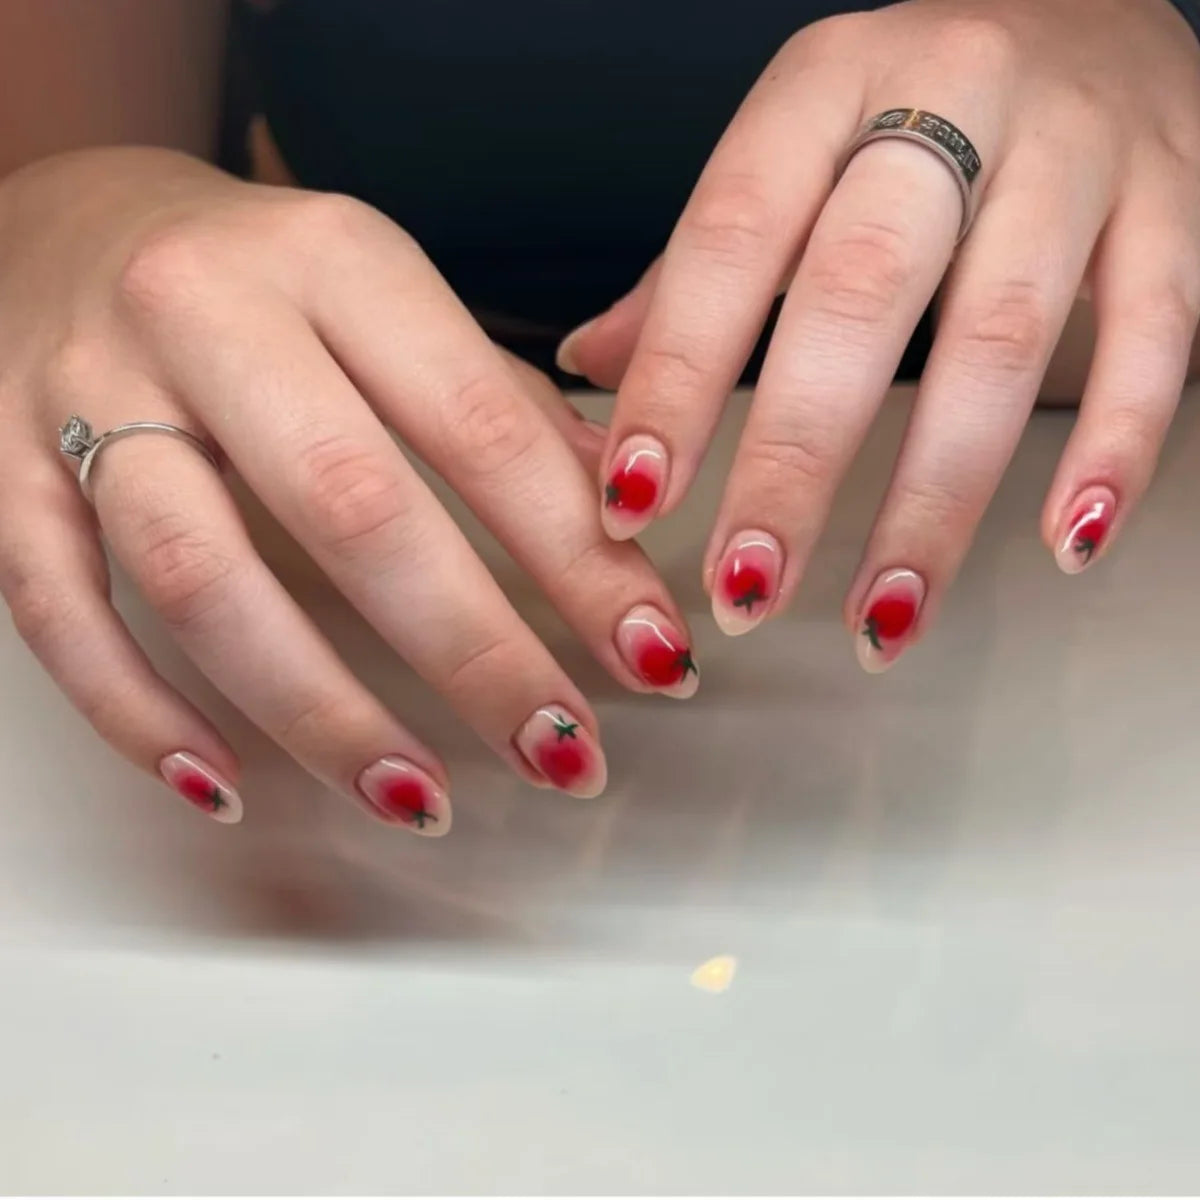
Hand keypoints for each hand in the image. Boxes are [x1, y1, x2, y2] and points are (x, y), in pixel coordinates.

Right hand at [0, 148, 698, 830]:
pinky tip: (227, 786)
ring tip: (416, 797)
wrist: (65, 218)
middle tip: (559, 752)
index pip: (484, 429)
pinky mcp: (2, 465)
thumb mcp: (390, 296)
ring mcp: (87, 393)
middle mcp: (209, 316)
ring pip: (205, 580)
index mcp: (336, 262)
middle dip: (475, 654)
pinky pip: (59, 611)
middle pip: (356, 511)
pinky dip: (141, 714)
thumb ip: (500, 403)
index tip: (648, 653)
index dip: (578, 558)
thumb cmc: (259, 277)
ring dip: (321, 714)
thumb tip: (619, 513)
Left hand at [561, 0, 1199, 669]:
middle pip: (858, 297)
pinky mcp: (1175, 202)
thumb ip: (699, 267)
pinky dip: (1111, 449)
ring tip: (881, 617)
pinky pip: (1154, 338)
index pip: (728, 241)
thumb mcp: (794, 149)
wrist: (1096, 10)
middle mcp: (951, 95)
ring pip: (998, 338)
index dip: (675, 378)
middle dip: (794, 461)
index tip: (633, 499)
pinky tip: (1063, 544)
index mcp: (824, 88)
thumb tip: (593, 362)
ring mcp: (1075, 149)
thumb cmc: (918, 100)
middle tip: (746, 585)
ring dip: (933, 499)